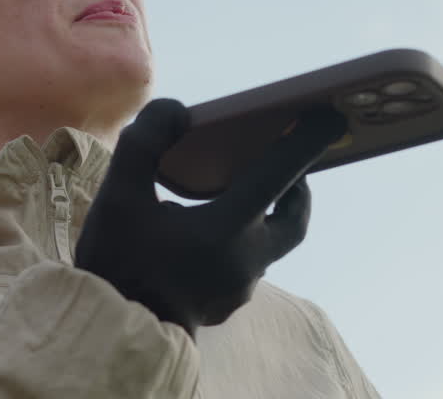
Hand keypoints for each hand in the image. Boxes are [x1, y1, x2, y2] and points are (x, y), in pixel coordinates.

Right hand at [74, 98, 346, 337]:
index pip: (279, 175)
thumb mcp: (117, 196)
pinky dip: (236, 242)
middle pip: (294, 220)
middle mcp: (246, 259)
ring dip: (261, 217)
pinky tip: (199, 239)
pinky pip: (243, 266)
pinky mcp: (225, 305)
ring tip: (226, 199)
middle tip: (282, 167)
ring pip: (267, 245)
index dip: (305, 141)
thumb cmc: (116, 263)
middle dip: (296, 189)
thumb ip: (144, 145)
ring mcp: (239, 287)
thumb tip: (176, 110)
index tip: (331, 116)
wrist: (112, 331)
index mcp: (227, 228)